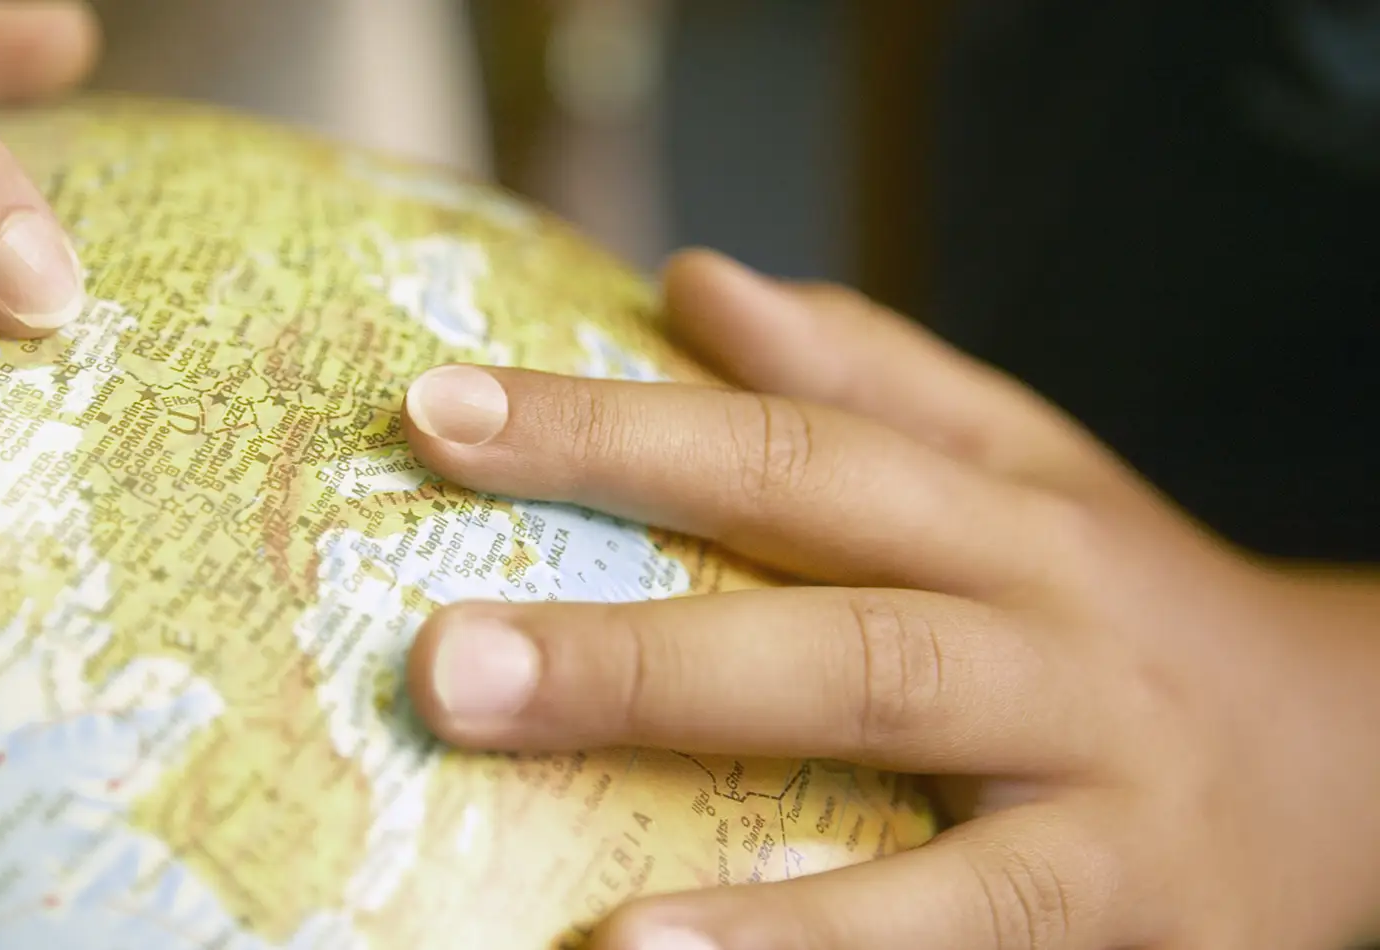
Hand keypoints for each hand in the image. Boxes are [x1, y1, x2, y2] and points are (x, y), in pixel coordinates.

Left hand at [399, 250, 1379, 948]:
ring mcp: (1102, 805)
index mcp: (1002, 516)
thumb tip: (697, 283)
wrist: (1356, 754)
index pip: (787, 449)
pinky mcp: (1133, 933)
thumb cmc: (1121, 604)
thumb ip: (869, 376)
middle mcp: (1052, 647)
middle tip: (444, 668)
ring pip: (945, 852)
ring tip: (608, 939)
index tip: (436, 412)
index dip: (615, 428)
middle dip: (641, 659)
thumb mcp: (1021, 466)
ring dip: (772, 905)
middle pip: (841, 637)